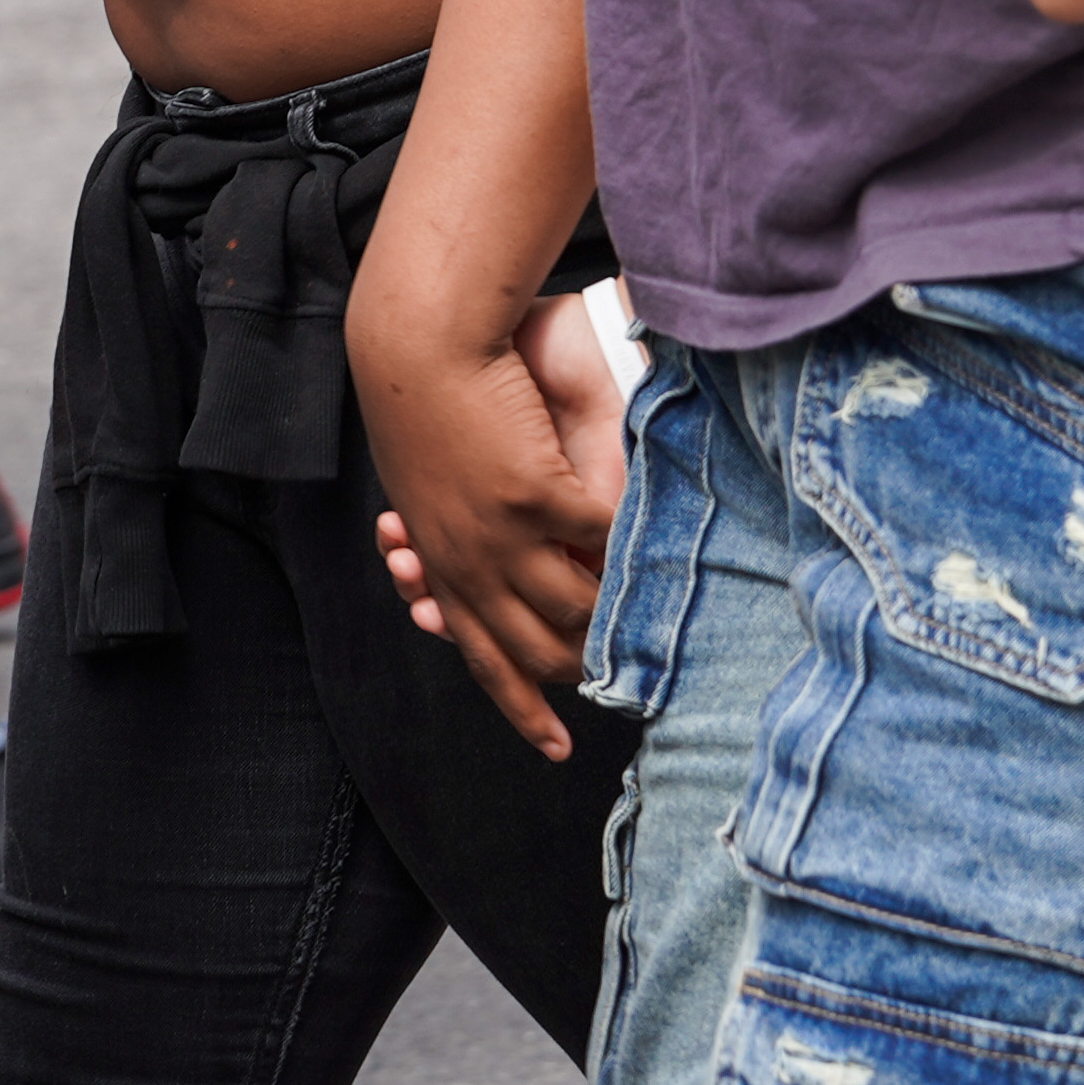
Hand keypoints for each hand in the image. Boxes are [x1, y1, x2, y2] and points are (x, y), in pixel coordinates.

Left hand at [361, 290, 625, 759]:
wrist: (421, 338)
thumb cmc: (431, 396)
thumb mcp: (442, 480)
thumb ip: (488, 529)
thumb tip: (536, 567)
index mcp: (441, 560)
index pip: (482, 654)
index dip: (519, 704)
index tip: (554, 747)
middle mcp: (466, 561)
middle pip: (531, 648)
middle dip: (577, 673)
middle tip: (617, 688)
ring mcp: (497, 533)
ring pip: (570, 608)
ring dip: (614, 619)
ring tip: (655, 631)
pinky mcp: (529, 494)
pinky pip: (599, 542)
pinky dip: (631, 551)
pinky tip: (663, 554)